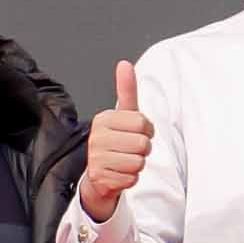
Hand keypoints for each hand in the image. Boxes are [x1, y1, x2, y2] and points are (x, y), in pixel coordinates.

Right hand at [80, 61, 152, 221]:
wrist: (99, 175)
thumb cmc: (116, 142)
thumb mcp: (123, 115)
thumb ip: (126, 90)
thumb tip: (124, 64)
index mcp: (104, 119)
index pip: (142, 123)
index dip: (146, 130)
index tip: (135, 133)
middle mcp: (97, 138)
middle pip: (143, 144)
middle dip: (143, 149)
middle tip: (130, 149)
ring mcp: (97, 159)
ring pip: (139, 162)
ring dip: (137, 164)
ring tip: (124, 161)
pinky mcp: (101, 178)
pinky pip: (132, 178)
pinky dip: (130, 178)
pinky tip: (119, 173)